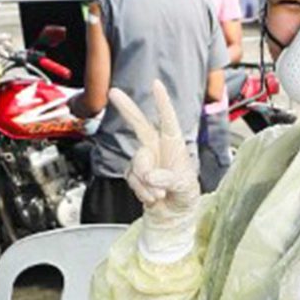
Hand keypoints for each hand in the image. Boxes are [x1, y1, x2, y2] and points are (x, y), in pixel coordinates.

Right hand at [105, 83, 202, 255]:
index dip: (162, 102)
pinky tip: (152, 197)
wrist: (173, 214)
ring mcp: (144, 160)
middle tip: (114, 93)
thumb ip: (168, 179)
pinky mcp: (134, 174)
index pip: (168, 120)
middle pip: (139, 124)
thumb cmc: (185, 194)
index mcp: (174, 144)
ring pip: (137, 164)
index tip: (156, 85)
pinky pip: (131, 178)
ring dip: (147, 183)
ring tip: (160, 194)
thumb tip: (150, 175)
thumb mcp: (184, 186)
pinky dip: (141, 190)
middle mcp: (157, 148)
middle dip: (126, 108)